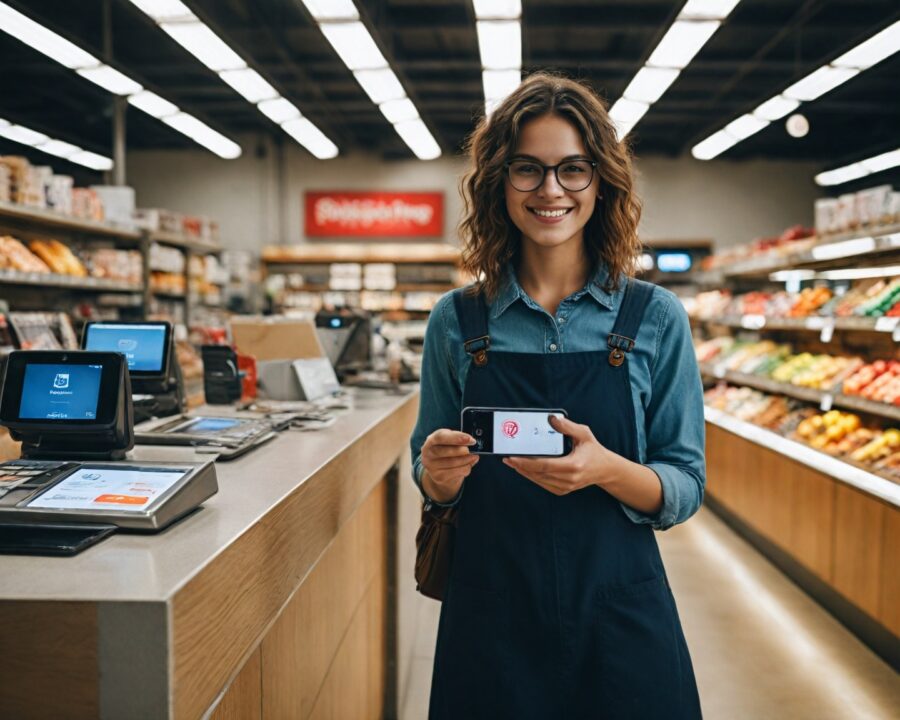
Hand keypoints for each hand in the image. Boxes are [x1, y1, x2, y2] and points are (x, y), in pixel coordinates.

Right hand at [421, 429, 478, 502]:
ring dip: (467, 459)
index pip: (440, 437)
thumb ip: (458, 440)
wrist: (440, 472)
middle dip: (462, 450)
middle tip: (472, 449)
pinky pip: (458, 472)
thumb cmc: (446, 453)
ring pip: (453, 462)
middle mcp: (428, 454)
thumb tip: (471, 441)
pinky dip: (466, 467)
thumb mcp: (449, 443)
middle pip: (446, 451)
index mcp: (430, 441)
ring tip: (474, 456)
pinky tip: (468, 465)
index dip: (456, 437)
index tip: (469, 439)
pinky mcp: (440, 477)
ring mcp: (432, 467)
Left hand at [502, 415, 616, 495]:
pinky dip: (532, 477)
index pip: (544, 465)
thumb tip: (551, 418)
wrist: (605, 469)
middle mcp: (569, 479)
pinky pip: (543, 484)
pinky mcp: (563, 490)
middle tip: (507, 458)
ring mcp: (566, 487)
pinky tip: (524, 469)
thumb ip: (567, 426)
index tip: (513, 457)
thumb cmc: (593, 450)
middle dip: (520, 466)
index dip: (526, 462)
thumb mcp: (584, 433)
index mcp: (573, 465)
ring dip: (524, 472)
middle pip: (538, 474)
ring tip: (512, 463)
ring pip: (539, 480)